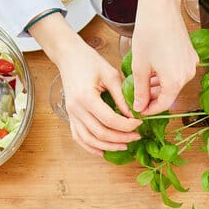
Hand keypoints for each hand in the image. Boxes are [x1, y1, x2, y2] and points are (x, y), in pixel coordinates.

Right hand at [57, 40, 142, 155]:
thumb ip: (121, 96)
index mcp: (86, 97)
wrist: (68, 56)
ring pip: (89, 140)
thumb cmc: (90, 61)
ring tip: (125, 146)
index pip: (110, 120)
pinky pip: (79, 137)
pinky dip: (91, 147)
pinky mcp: (70, 116)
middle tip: (137, 135)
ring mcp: (71, 114)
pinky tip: (103, 151)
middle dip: (121, 138)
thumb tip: (133, 115)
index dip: (127, 125)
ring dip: (108, 146)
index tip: (140, 122)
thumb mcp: (110, 75)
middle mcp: (76, 109)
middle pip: (101, 133)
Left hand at [131, 0, 197, 114]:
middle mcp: (187, 75)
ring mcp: (191, 64)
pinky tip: (153, 70)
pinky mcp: (191, 55)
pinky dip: (166, 75)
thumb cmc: (149, 34)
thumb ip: (140, 90)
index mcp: (175, 81)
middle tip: (137, 96)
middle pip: (170, 94)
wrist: (160, 9)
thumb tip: (139, 106)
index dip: (149, 110)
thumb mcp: (140, 67)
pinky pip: (178, 72)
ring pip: (174, 83)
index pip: (163, 105)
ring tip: (142, 82)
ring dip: (159, 86)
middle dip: (153, 97)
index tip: (138, 110)